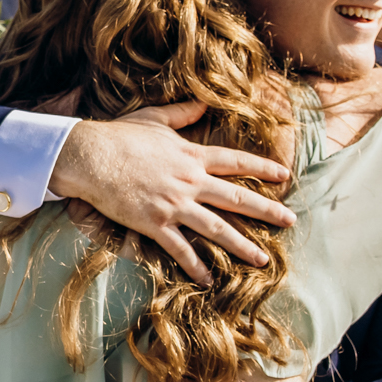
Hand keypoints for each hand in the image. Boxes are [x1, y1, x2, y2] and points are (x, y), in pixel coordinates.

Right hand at [48, 103, 294, 284]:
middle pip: (237, 198)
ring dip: (241, 245)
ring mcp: (174, 205)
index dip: (262, 169)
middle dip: (267, 210)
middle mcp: (190, 181)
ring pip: (217, 228)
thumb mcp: (154, 118)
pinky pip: (180, 249)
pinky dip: (196, 265)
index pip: (236, 162)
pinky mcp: (154, 224)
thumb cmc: (119, 135)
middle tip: (290, 221)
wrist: (91, 157)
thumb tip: (203, 102)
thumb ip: (182, 113)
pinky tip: (209, 279)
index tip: (285, 176)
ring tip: (262, 259)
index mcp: (191, 155)